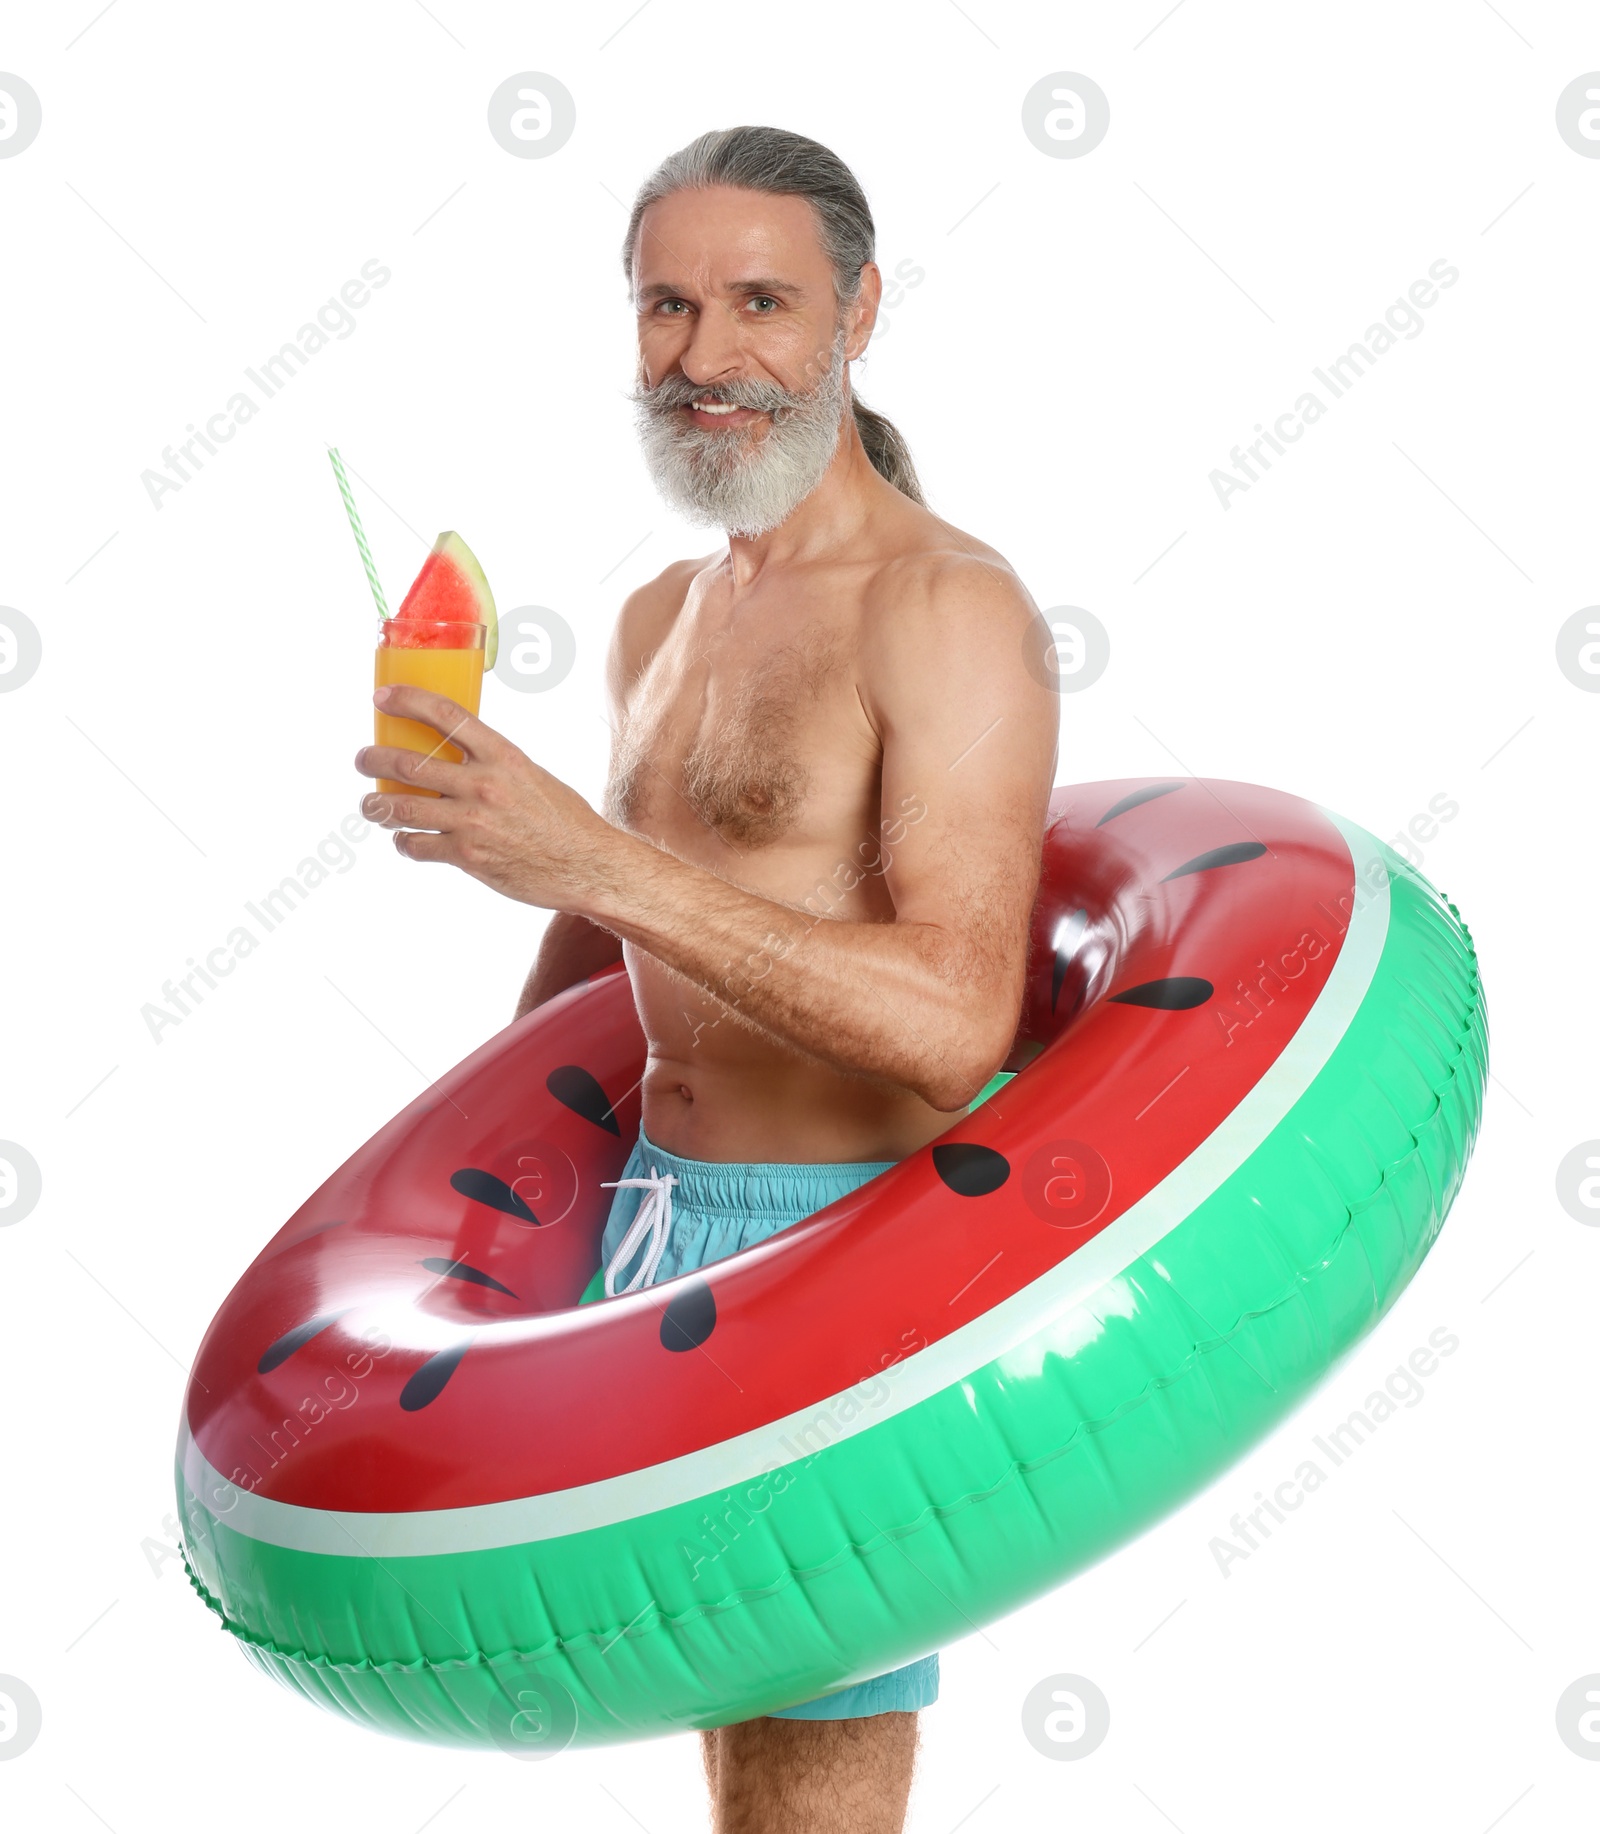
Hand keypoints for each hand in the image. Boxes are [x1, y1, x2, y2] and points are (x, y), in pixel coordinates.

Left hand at [355, 684, 615, 908]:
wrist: (588, 865)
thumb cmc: (564, 820)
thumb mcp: (532, 776)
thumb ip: (494, 765)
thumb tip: (457, 759)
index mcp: (503, 755)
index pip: (446, 714)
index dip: (407, 700)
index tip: (381, 696)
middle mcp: (484, 784)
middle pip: (408, 763)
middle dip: (373, 760)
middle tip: (363, 760)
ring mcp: (473, 822)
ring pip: (402, 808)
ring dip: (375, 806)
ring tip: (370, 806)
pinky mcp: (467, 857)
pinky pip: (416, 845)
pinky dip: (404, 843)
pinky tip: (406, 841)